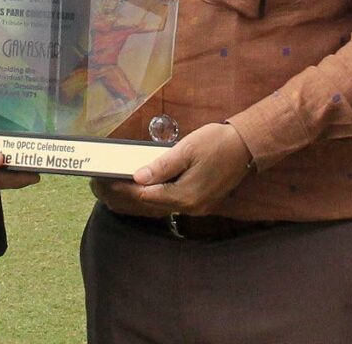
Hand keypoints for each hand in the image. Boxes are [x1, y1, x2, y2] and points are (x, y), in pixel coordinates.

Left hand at [91, 123, 252, 219]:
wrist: (246, 147)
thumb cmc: (216, 143)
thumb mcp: (186, 149)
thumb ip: (162, 166)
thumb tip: (138, 177)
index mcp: (185, 195)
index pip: (145, 196)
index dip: (123, 189)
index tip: (106, 181)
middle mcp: (191, 207)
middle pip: (152, 204)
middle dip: (128, 195)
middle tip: (105, 184)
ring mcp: (198, 207)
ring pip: (162, 205)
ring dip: (141, 196)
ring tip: (119, 186)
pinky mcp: (202, 202)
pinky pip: (173, 202)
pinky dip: (156, 196)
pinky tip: (147, 187)